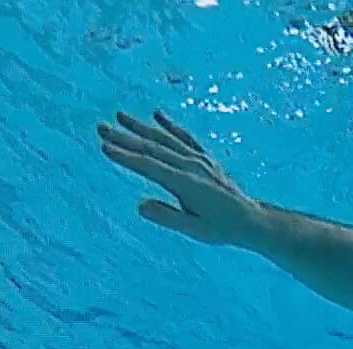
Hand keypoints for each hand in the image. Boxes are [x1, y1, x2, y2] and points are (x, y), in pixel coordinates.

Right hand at [97, 111, 262, 246]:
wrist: (251, 219)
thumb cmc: (221, 228)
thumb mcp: (194, 230)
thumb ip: (168, 217)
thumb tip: (141, 206)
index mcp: (186, 184)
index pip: (150, 167)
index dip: (126, 157)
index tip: (105, 147)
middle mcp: (192, 166)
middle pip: (153, 148)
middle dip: (125, 137)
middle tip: (101, 127)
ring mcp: (200, 160)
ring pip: (166, 139)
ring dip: (142, 127)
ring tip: (120, 116)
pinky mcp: (206, 158)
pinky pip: (186, 137)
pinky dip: (171, 125)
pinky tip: (157, 115)